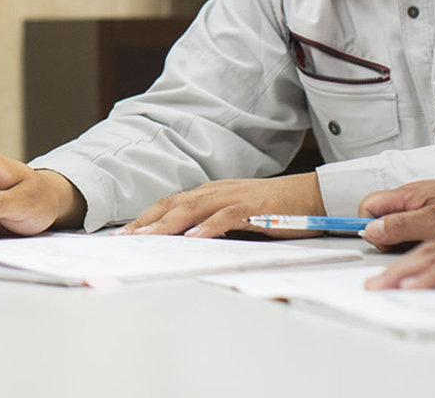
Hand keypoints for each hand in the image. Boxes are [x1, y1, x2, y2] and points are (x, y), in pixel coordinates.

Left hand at [120, 172, 323, 238]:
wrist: (309, 196)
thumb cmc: (272, 208)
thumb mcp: (235, 215)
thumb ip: (212, 224)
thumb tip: (185, 243)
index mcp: (210, 193)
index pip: (170, 204)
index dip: (146, 217)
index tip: (124, 233)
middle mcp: (216, 191)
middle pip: (173, 204)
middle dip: (147, 221)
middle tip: (124, 238)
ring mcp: (233, 198)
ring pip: (193, 208)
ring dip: (168, 223)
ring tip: (149, 237)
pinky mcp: (252, 208)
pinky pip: (225, 217)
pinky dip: (208, 226)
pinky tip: (193, 237)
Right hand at [358, 180, 434, 250]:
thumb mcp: (432, 225)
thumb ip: (399, 226)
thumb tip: (372, 230)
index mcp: (407, 195)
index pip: (369, 206)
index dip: (369, 225)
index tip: (380, 242)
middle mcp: (410, 197)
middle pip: (379, 215)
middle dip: (385, 234)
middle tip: (403, 246)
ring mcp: (420, 204)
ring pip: (394, 222)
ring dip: (401, 237)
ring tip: (421, 244)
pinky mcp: (430, 212)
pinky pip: (410, 226)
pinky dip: (414, 237)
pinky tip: (429, 243)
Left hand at [365, 226, 434, 291]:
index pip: (426, 253)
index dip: (404, 265)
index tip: (387, 278)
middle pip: (418, 256)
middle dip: (392, 271)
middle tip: (372, 285)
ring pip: (425, 261)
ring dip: (399, 274)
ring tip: (379, 287)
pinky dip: (426, 279)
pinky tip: (411, 287)